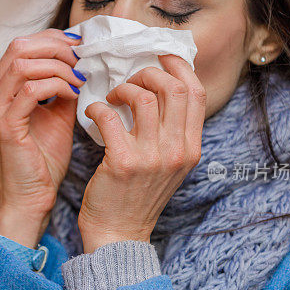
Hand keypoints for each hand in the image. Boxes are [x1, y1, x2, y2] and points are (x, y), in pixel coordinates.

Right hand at [0, 28, 84, 238]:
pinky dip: (57, 86)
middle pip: (19, 48)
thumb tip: (81, 66)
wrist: (33, 200)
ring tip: (80, 79)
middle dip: (56, 48)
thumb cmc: (44, 163)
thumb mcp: (57, 117)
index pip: (20, 47)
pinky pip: (31, 90)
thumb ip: (62, 89)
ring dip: (59, 67)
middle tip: (82, 60)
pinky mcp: (5, 126)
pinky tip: (74, 95)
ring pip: (23, 64)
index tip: (80, 47)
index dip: (52, 40)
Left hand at [77, 55, 205, 253]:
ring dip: (123, 88)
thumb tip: (160, 85)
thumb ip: (171, 131)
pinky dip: (98, 108)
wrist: (118, 234)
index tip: (159, 55)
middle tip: (130, 79)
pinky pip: (110, 116)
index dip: (178, 66)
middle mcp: (177, 151)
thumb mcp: (168, 164)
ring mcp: (152, 158)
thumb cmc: (137, 195)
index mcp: (191, 148)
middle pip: (174, 88)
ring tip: (112, 98)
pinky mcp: (122, 163)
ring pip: (143, 97)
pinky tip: (93, 113)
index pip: (196, 93)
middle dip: (148, 72)